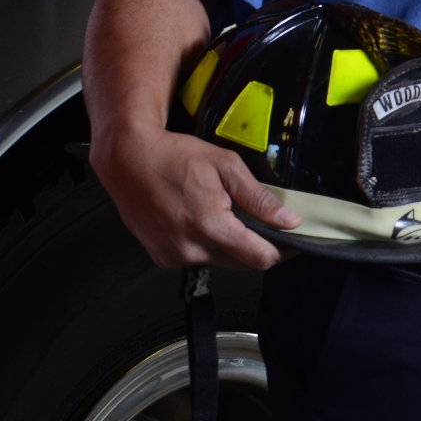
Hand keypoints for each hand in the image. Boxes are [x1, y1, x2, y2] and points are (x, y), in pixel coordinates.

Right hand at [92, 126, 299, 269]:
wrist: (128, 159)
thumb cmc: (173, 157)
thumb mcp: (226, 167)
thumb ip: (259, 199)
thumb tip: (288, 221)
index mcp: (211, 227)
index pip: (260, 258)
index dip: (281, 251)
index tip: (292, 241)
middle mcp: (191, 248)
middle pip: (242, 263)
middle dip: (256, 245)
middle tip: (260, 221)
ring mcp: (174, 255)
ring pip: (220, 262)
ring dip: (230, 245)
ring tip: (222, 213)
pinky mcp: (161, 257)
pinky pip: (196, 258)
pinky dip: (206, 245)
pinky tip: (199, 220)